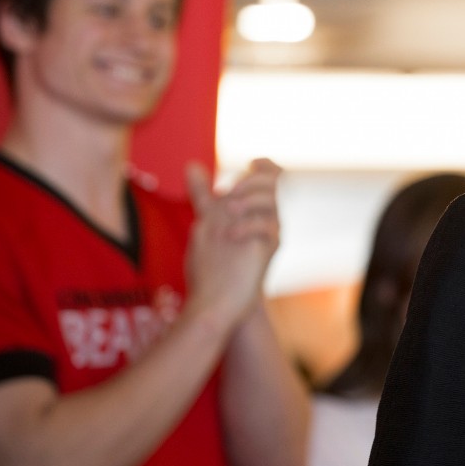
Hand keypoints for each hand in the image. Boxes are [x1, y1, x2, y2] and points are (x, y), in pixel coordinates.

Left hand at [183, 159, 282, 330]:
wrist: (217, 302)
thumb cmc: (211, 266)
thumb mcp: (205, 224)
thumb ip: (203, 196)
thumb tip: (192, 165)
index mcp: (252, 208)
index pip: (270, 175)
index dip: (266, 164)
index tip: (251, 163)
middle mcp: (264, 216)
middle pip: (272, 183)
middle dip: (250, 181)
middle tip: (229, 194)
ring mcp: (268, 233)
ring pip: (272, 200)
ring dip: (250, 198)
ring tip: (229, 210)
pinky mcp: (269, 249)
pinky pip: (268, 226)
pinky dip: (249, 225)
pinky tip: (231, 236)